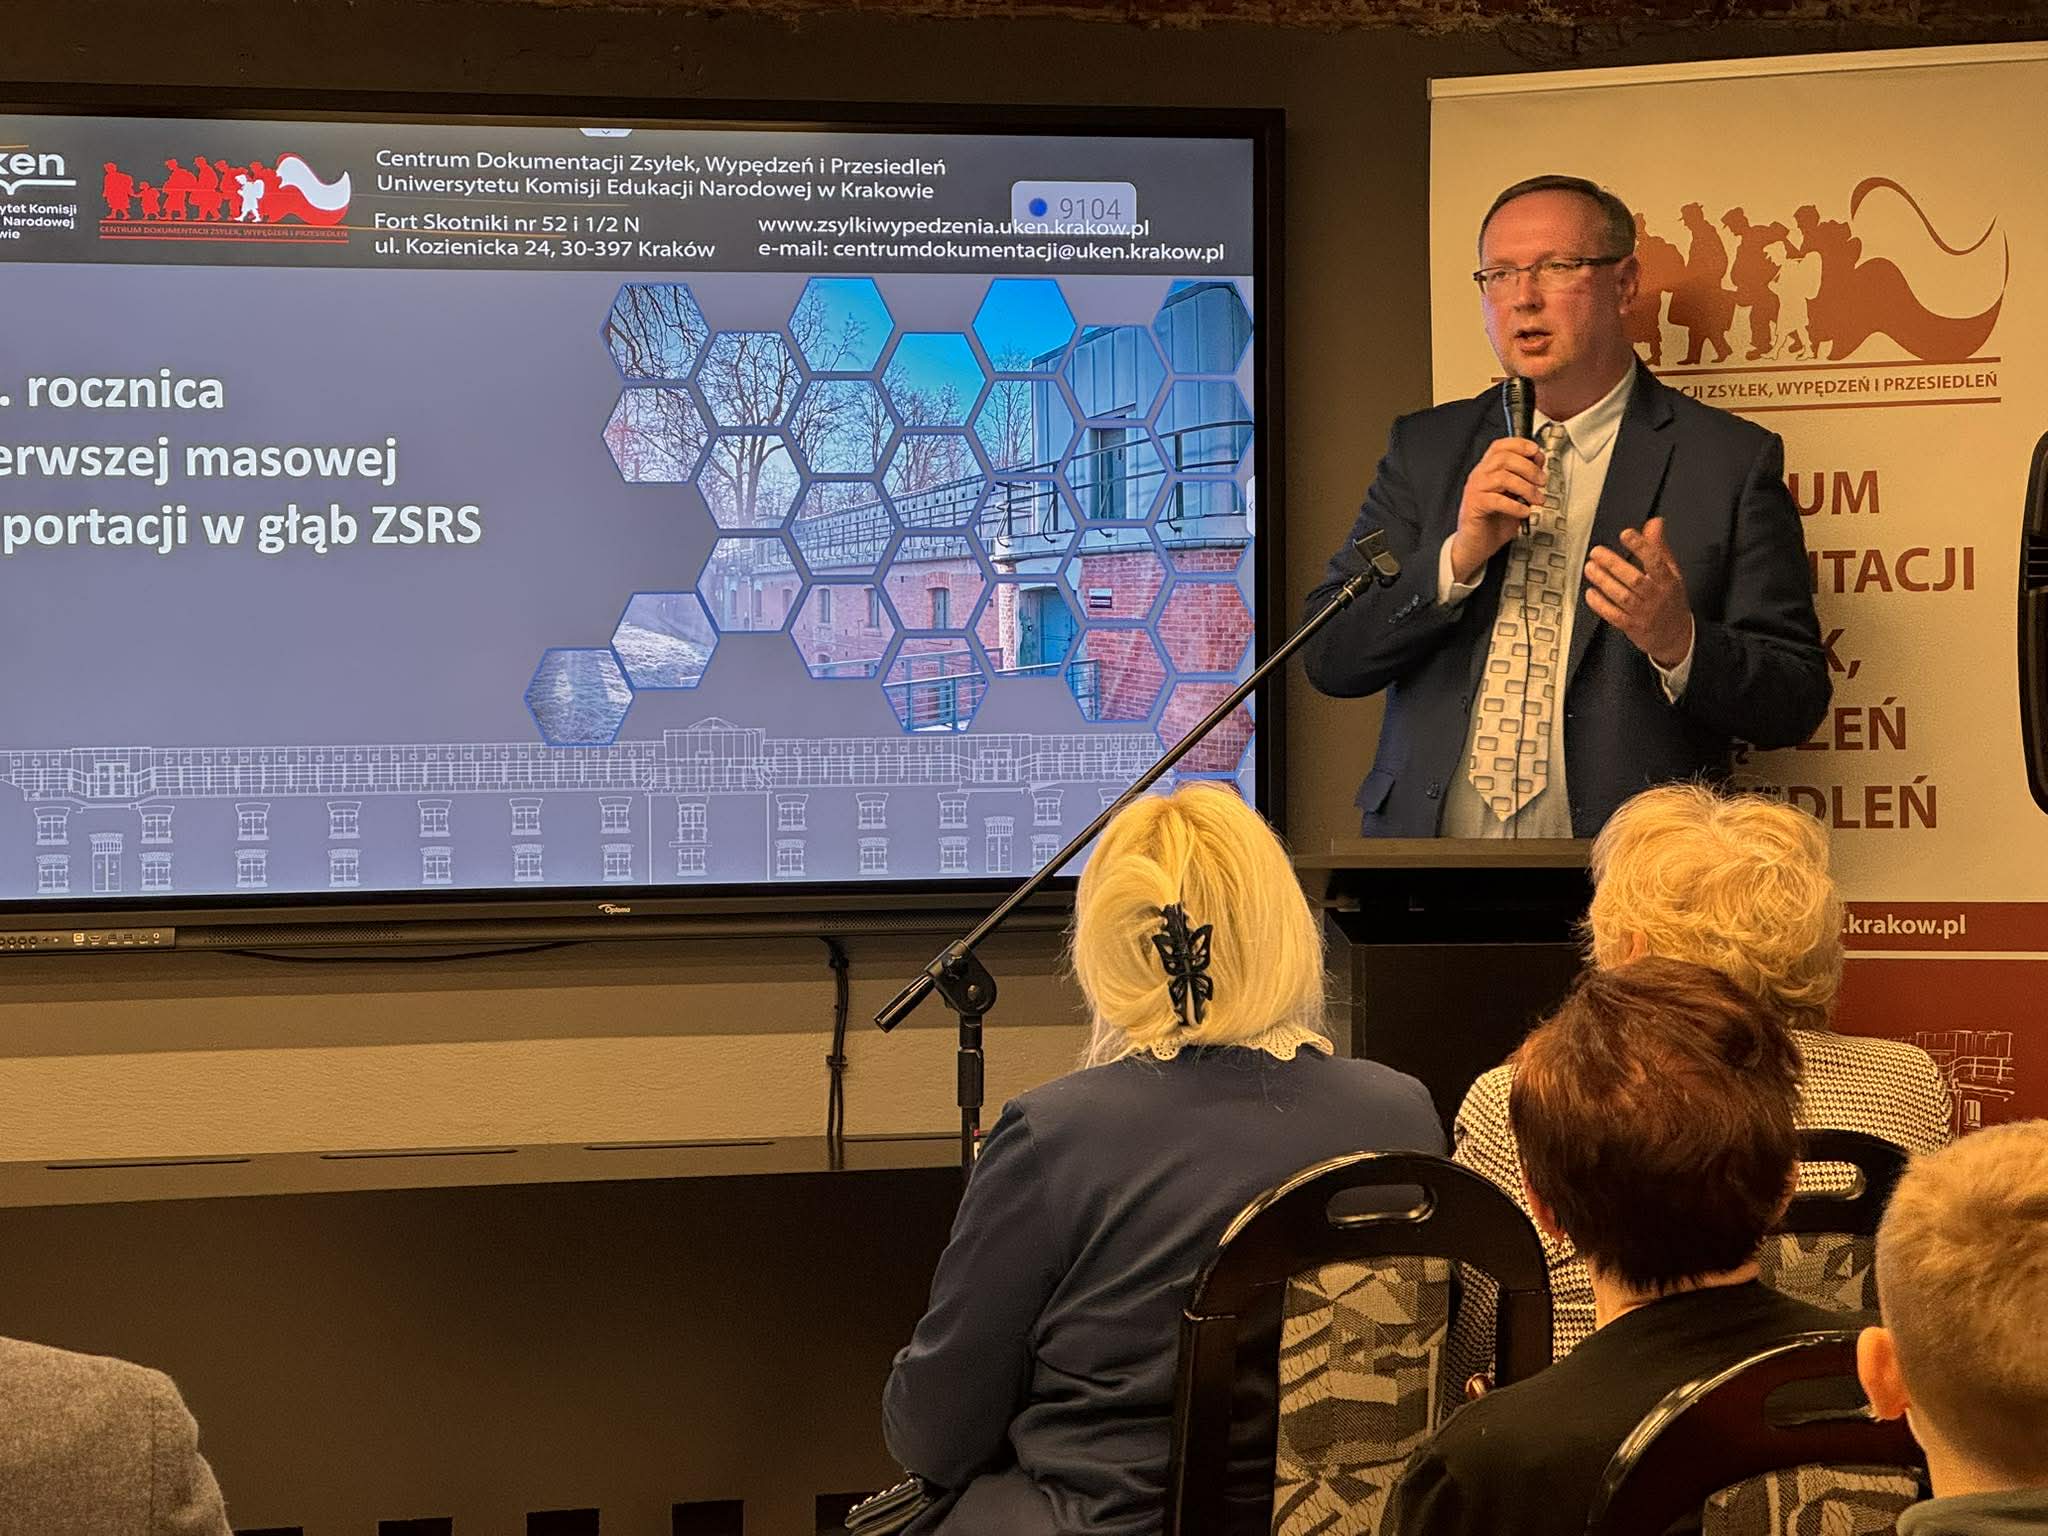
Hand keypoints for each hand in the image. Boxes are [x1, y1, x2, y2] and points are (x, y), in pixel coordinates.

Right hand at [1449, 437, 1544, 582]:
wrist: (1476, 545)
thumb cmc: (1493, 522)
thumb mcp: (1514, 496)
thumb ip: (1524, 479)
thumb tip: (1538, 463)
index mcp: (1487, 470)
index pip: (1499, 446)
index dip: (1518, 444)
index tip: (1535, 451)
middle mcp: (1479, 476)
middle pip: (1503, 458)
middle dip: (1528, 468)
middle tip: (1541, 481)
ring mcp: (1475, 491)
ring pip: (1502, 477)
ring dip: (1525, 487)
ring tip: (1536, 499)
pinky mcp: (1475, 507)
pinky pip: (1497, 500)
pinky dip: (1515, 505)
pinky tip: (1524, 511)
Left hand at [1584, 517, 1693, 667]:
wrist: (1677, 636)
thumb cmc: (1671, 600)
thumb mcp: (1672, 572)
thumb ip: (1659, 547)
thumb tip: (1655, 522)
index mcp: (1668, 580)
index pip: (1656, 561)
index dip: (1641, 546)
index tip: (1626, 534)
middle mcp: (1656, 596)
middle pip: (1634, 579)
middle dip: (1614, 564)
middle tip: (1597, 552)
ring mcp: (1643, 613)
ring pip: (1622, 596)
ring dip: (1604, 581)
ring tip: (1590, 568)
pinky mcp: (1632, 626)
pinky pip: (1614, 615)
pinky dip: (1601, 605)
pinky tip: (1590, 593)